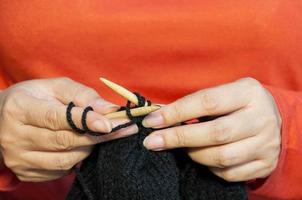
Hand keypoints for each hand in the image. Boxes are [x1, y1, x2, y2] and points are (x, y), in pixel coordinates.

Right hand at [0, 77, 137, 181]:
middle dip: (98, 136)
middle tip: (122, 130)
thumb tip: (109, 109)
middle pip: (64, 141)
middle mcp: (14, 136)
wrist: (2, 119)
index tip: (110, 124)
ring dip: (89, 148)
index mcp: (20, 108)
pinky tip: (81, 147)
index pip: (56, 117)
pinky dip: (76, 160)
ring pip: (65, 160)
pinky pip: (60, 171)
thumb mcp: (55, 87)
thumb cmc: (34, 98)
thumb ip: (82, 95)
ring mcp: (19, 158)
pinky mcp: (26, 172)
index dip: (86, 121)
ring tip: (99, 136)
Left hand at [142, 78, 280, 181]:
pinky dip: (210, 168)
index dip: (176, 112)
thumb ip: (195, 104)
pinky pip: (230, 173)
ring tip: (182, 149)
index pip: (207, 101)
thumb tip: (158, 118)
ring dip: (194, 154)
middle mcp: (262, 117)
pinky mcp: (266, 163)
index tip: (152, 122)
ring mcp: (267, 143)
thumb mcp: (223, 93)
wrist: (272, 118)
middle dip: (178, 138)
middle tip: (153, 142)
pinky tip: (203, 158)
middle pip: (216, 133)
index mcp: (248, 92)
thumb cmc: (237, 104)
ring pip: (222, 157)